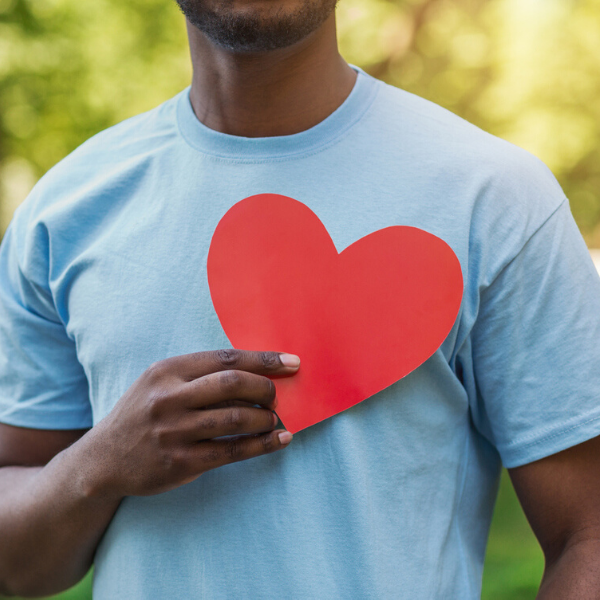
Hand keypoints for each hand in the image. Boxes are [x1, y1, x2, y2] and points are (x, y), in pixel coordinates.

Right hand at [83, 349, 298, 498]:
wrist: (103, 458)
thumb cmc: (143, 412)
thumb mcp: (160, 382)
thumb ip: (199, 374)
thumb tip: (256, 372)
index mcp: (167, 370)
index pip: (226, 358)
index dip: (264, 360)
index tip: (292, 363)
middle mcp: (169, 398)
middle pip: (233, 383)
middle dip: (266, 388)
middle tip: (277, 396)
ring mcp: (174, 432)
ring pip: (236, 418)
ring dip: (266, 418)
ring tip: (274, 419)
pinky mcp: (180, 462)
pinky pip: (232, 450)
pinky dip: (262, 445)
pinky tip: (279, 440)